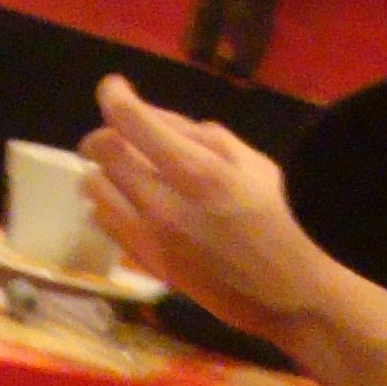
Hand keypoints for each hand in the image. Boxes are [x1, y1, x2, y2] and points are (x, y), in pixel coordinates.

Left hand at [80, 82, 327, 344]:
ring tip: (127, 173)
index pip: (128, 121)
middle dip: (107, 135)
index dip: (114, 95)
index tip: (116, 89)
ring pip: (95, 189)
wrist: (292, 296)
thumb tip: (153, 118)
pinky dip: (110, 206)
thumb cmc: (282, 221)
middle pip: (102, 153)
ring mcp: (152, 239)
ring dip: (104, 172)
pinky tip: (133, 205)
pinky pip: (107, 224)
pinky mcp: (149, 265)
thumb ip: (199, 135)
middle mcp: (164, 205)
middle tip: (125, 137)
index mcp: (196, 172)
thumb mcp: (252, 162)